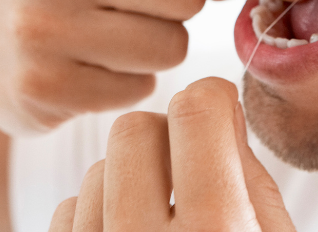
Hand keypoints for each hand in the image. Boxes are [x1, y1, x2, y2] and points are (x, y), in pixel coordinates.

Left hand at [48, 77, 295, 231]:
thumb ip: (251, 180)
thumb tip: (219, 112)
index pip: (196, 111)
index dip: (212, 100)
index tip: (218, 109)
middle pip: (135, 130)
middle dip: (168, 137)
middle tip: (192, 166)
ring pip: (97, 170)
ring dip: (129, 179)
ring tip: (161, 217)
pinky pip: (66, 213)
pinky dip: (98, 217)